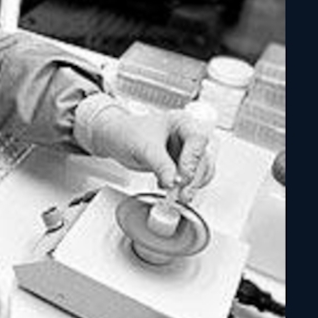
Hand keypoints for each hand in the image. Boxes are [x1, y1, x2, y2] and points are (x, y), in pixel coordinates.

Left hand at [91, 107, 215, 201]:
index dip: (193, 159)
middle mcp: (187, 136)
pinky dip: (184, 187)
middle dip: (193, 178)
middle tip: (181, 193)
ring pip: (200, 171)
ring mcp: (185, 151)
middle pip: (203, 158)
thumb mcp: (143, 147)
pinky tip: (170, 190)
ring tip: (177, 195)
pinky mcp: (180, 165)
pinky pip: (191, 178)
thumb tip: (173, 182)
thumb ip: (160, 164)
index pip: (198, 139)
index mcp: (181, 122)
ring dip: (191, 186)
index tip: (183, 176)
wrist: (114, 139)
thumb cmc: (126, 133)